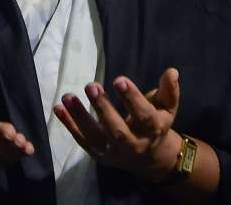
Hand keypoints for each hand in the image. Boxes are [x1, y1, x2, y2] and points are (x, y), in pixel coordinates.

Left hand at [54, 68, 181, 182]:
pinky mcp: (98, 154)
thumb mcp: (167, 109)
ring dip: (80, 116)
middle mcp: (133, 144)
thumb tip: (172, 71)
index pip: (144, 115)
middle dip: (103, 109)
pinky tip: (58, 108)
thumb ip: (169, 91)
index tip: (119, 79)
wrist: (151, 160)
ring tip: (67, 96)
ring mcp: (114, 152)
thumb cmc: (156, 124)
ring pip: (96, 136)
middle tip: (91, 86)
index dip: (132, 98)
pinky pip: (82, 140)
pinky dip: (69, 124)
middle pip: (118, 130)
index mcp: (153, 129)